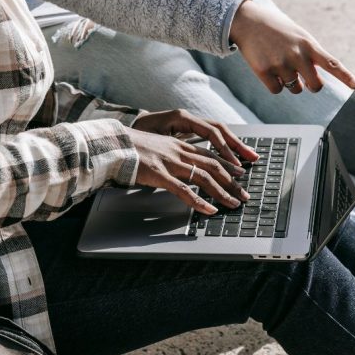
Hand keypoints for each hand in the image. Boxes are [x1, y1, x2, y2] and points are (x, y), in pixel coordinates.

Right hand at [130, 110, 258, 214]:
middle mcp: (178, 151)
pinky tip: (210, 210)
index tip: (241, 173)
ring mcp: (170, 162)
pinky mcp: (159, 174)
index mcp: (178, 144)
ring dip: (223, 192)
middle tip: (244, 194)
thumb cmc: (130, 149)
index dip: (228, 164)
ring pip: (204, 178)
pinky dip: (199, 201)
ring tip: (234, 204)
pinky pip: (184, 190)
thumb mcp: (156, 149)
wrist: (110, 145)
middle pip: (213, 166)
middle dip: (232, 181)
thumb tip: (180, 170)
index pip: (210, 154)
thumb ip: (170, 157)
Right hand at [229, 0, 354, 93]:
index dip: (345, 76)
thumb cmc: (276, 30)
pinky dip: (274, 84)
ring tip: (279, 63)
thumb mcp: (298, 36)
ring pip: (294, 89)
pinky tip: (268, 68)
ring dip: (289, 82)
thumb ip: (310, 55)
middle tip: (304, 78)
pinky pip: (277, 90)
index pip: (332, 63)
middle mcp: (297, 55)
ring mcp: (281, 64)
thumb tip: (313, 82)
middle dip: (311, 85)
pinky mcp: (264, 71)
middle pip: (315, 85)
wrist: (248, 21)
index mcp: (309, 45)